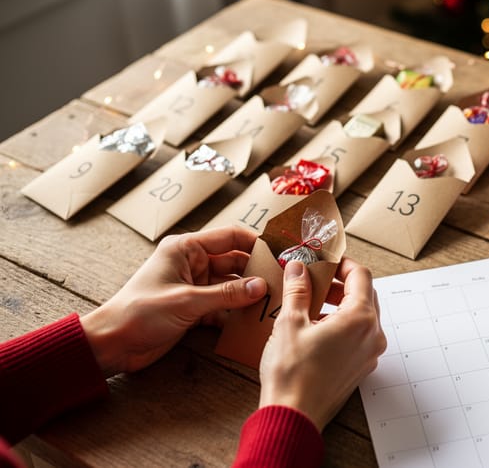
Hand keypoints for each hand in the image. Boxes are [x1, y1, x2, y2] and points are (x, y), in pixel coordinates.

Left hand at [81, 226, 266, 376]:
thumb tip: (261, 287)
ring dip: (249, 294)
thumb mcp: (187, 301)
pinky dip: (237, 312)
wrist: (112, 344)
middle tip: (283, 281)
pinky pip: (223, 305)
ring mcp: (194, 286)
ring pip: (231, 285)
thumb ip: (227, 295)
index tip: (280, 252)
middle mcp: (193, 263)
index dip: (255, 243)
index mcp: (186, 249)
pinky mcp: (194, 308)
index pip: (230, 237)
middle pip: (235, 261)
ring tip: (274, 301)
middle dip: (257, 271)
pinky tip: (254, 320)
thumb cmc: (139, 313)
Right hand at [258, 258, 386, 430]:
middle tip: (315, 280)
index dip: (342, 264)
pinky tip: (316, 327)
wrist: (293, 416)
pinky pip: (358, 336)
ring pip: (362, 317)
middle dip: (341, 284)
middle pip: (365, 295)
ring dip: (341, 304)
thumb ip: (298, 290)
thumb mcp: (289, 322)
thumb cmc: (291, 373)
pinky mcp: (361, 367)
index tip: (325, 261)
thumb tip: (298, 268)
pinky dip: (342, 325)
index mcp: (360, 319)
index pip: (361, 276)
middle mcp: (372, 335)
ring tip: (311, 303)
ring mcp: (369, 354)